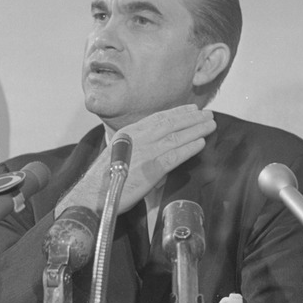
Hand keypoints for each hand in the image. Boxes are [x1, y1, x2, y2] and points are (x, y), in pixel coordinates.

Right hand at [58, 105, 215, 215]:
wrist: (92, 194)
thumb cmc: (103, 179)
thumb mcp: (119, 154)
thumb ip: (136, 148)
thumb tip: (153, 148)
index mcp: (130, 132)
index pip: (158, 118)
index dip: (178, 112)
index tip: (191, 108)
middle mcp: (139, 137)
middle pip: (171, 123)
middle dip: (192, 117)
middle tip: (208, 114)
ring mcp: (146, 152)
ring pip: (177, 137)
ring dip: (196, 129)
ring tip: (210, 125)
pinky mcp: (152, 168)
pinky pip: (176, 156)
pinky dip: (190, 148)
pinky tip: (201, 144)